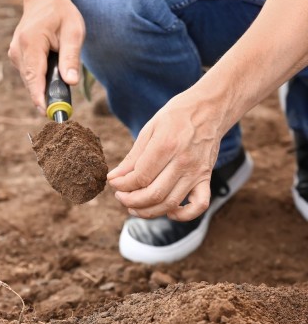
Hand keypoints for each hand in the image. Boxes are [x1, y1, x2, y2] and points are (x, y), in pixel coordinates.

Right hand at [8, 0, 84, 112]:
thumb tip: (71, 82)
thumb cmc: (61, 14)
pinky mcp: (16, 58)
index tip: (45, 112)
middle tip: (63, 109)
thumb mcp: (74, 32)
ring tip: (61, 80)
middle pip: (31, 81)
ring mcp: (15, 54)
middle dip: (45, 96)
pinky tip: (52, 71)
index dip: (39, 96)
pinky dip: (40, 79)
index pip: (34, 75)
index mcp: (31, 42)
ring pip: (30, 80)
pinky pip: (29, 75)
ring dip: (44, 86)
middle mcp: (18, 50)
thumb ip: (71, 57)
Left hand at [107, 90, 225, 221]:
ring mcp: (197, 172)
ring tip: (134, 207)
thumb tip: (114, 178)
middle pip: (154, 194)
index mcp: (166, 146)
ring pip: (171, 203)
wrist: (210, 108)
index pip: (140, 177)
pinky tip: (168, 212)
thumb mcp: (149, 129)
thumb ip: (133, 157)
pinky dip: (184, 215)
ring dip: (148, 211)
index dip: (122, 185)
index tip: (114, 183)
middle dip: (131, 201)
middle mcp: (183, 162)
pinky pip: (199, 205)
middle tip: (120, 197)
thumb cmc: (176, 116)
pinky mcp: (206, 178)